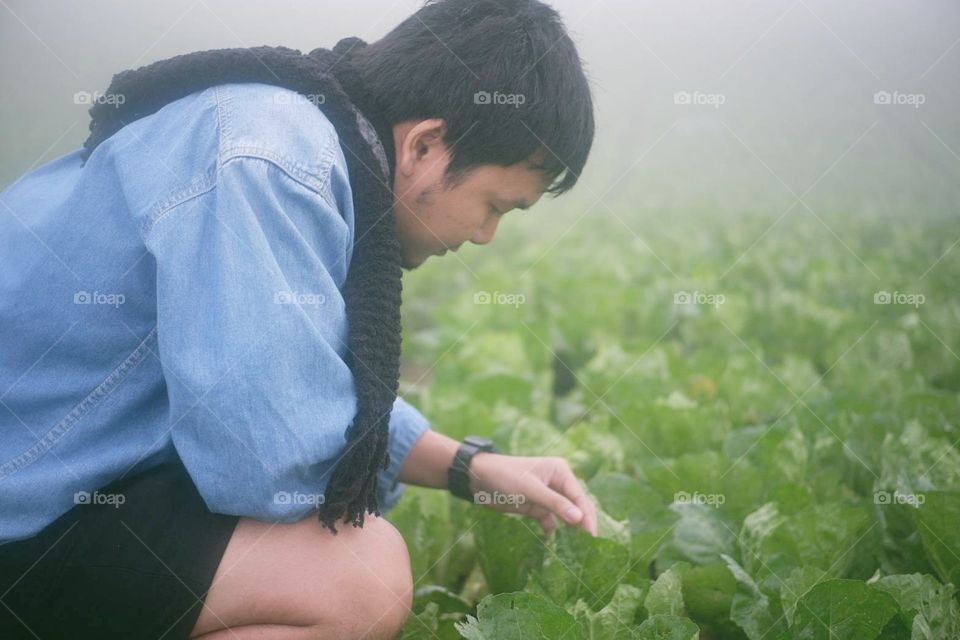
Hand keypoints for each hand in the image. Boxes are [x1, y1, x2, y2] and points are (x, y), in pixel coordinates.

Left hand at [468, 453, 597, 536]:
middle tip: (589, 547)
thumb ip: (555, 504)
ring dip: (569, 530)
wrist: (478, 479)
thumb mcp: (531, 489)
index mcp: (560, 471)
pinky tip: (553, 545)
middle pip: (575, 507)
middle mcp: (557, 482)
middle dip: (582, 524)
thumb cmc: (505, 476)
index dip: (587, 516)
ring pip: (564, 516)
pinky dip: (552, 532)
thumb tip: (580, 519)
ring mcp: (547, 496)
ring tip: (577, 550)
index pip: (579, 496)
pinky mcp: (536, 507)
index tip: (593, 536)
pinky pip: (550, 522)